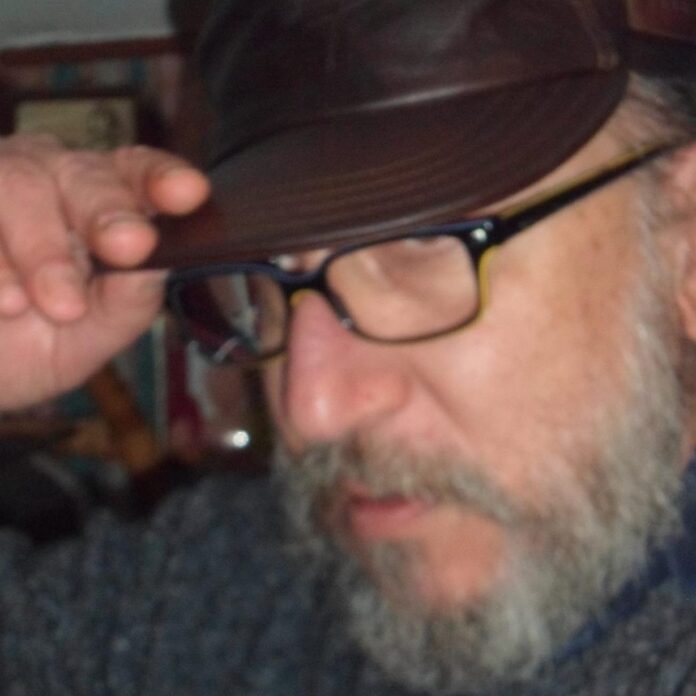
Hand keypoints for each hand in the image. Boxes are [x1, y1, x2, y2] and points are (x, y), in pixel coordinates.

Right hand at [0, 134, 209, 410]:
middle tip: (129, 247)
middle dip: (109, 211)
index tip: (189, 192)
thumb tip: (155, 263)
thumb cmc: (30, 347)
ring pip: (19, 182)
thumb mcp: (88, 337)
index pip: (138, 175)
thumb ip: (127, 302)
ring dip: (42, 247)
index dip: (162, 178)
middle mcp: (48, 181)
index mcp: (99, 208)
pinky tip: (3, 303)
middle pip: (84, 173)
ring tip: (47, 306)